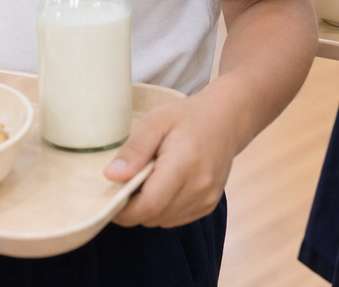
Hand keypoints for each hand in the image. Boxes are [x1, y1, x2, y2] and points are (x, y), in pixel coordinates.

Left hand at [104, 91, 239, 227]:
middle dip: (134, 207)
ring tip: (151, 181)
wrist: (227, 119)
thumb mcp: (156, 121)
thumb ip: (134, 149)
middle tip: (131, 181)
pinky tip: (167, 186)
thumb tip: (112, 176)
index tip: (111, 197)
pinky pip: (175, 219)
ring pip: (162, 221)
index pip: (148, 206)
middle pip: (153, 216)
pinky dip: (164, 209)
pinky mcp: (209, 205)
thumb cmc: (188, 117)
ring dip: (149, 209)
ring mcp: (207, 199)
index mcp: (184, 165)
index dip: (124, 210)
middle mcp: (199, 187)